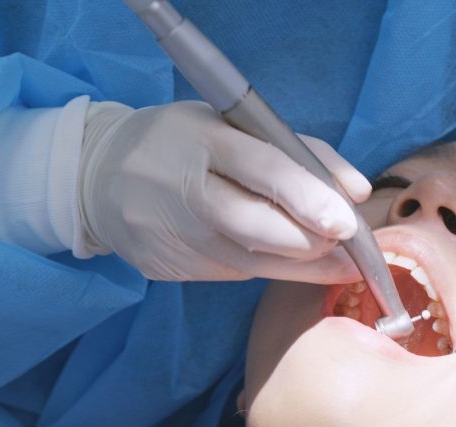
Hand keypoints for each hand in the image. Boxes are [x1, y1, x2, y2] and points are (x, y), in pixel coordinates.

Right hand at [77, 100, 370, 281]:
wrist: (98, 178)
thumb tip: (357, 192)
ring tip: (335, 262)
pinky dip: (265, 266)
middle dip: (310, 244)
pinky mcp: (167, 268)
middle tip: (347, 247)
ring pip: (250, 262)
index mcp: (202, 140)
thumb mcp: (231, 126)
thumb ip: (298, 151)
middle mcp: (184, 191)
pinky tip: (283, 259)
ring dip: (300, 265)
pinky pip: (232, 273)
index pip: (262, 169)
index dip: (308, 198)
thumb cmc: (182, 143)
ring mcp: (172, 236)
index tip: (348, 221)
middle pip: (256, 227)